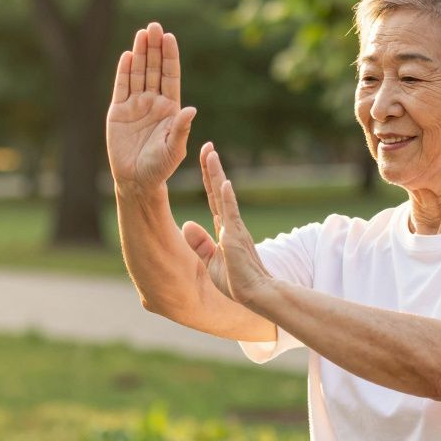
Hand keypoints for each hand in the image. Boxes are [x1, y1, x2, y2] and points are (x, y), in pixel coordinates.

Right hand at [106, 22, 196, 191]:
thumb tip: (191, 109)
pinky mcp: (118, 112)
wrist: (136, 180)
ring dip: (140, 53)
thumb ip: (180, 129)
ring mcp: (135, 105)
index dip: (170, 57)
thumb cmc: (159, 168)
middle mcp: (153, 102)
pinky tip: (127, 55)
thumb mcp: (173, 150)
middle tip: (155, 25)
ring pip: (138, 73)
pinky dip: (124, 71)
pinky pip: (121, 87)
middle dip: (155, 48)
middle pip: (154, 69)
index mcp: (170, 109)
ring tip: (142, 32)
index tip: (170, 37)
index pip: (170, 76)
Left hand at [181, 143, 274, 306]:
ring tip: (211, 154)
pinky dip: (228, 198)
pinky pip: (231, 214)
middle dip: (212, 168)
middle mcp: (230, 223)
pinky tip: (224, 183)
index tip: (206, 159)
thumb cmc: (236, 281)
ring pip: (223, 196)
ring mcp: (234, 228)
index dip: (209, 179)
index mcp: (224, 228)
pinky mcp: (236, 237)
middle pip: (218, 190)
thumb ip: (200, 243)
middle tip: (207, 146)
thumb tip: (186, 224)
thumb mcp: (210, 261)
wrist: (254, 294)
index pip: (214, 198)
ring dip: (217, 175)